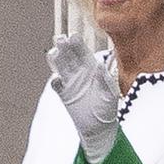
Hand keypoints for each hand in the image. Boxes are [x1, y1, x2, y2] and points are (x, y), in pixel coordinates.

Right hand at [46, 34, 119, 163]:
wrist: (100, 126)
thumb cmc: (108, 108)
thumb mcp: (110, 93)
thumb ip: (105, 80)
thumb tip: (98, 65)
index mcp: (93, 70)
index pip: (84, 54)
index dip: (78, 45)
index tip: (73, 36)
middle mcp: (80, 74)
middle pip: (70, 57)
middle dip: (65, 48)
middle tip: (60, 38)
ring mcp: (71, 84)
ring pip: (61, 68)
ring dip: (57, 60)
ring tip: (53, 51)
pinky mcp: (65, 95)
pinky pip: (58, 86)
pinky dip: (56, 81)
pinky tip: (56, 78)